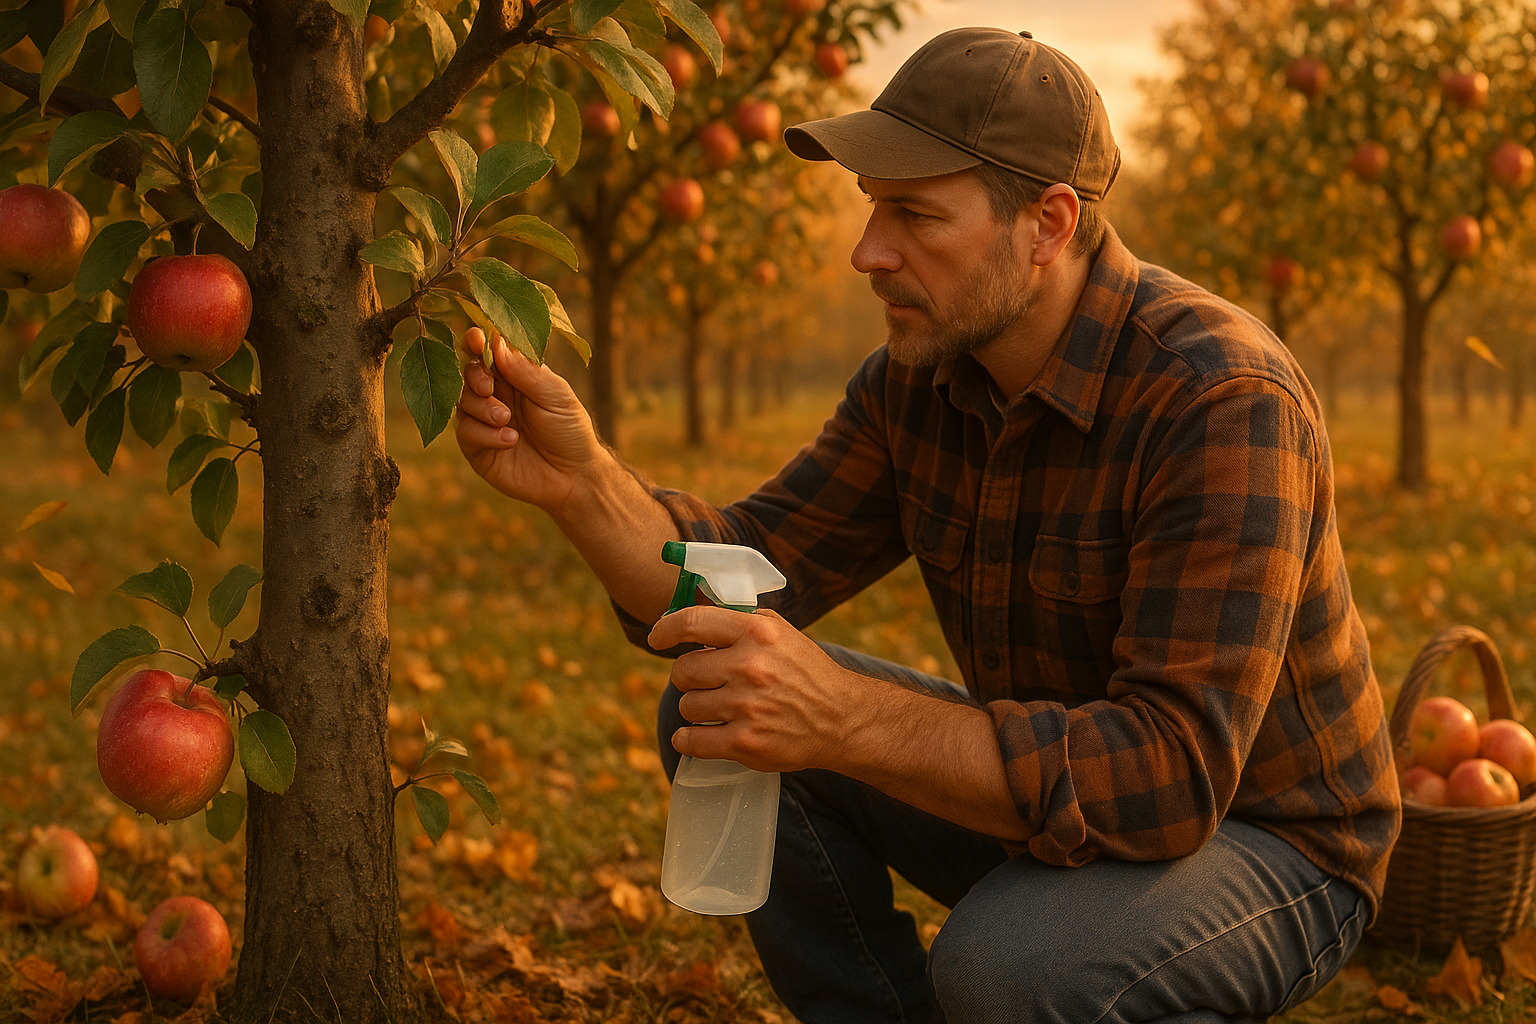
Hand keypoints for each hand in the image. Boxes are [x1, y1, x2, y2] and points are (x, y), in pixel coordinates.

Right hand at [455, 327, 605, 513]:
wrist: (573, 476)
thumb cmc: (569, 430)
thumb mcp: (555, 395)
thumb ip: (526, 371)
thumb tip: (496, 343)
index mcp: (515, 375)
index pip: (490, 352)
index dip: (478, 342)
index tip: (475, 338)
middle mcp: (496, 395)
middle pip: (468, 373)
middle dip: (474, 376)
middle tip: (489, 387)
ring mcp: (484, 421)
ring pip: (463, 402)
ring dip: (483, 408)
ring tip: (506, 419)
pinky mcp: (478, 448)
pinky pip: (466, 433)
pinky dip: (485, 434)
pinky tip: (510, 440)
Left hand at [648, 607, 877, 773]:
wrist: (841, 719)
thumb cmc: (805, 671)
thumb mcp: (779, 632)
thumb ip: (738, 620)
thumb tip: (688, 614)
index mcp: (757, 633)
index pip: (692, 622)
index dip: (665, 630)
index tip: (657, 638)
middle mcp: (750, 667)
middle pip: (683, 670)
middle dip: (689, 677)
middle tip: (708, 682)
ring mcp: (747, 707)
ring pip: (687, 706)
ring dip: (696, 709)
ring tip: (720, 709)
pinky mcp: (745, 744)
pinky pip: (690, 740)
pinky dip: (688, 740)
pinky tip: (698, 736)